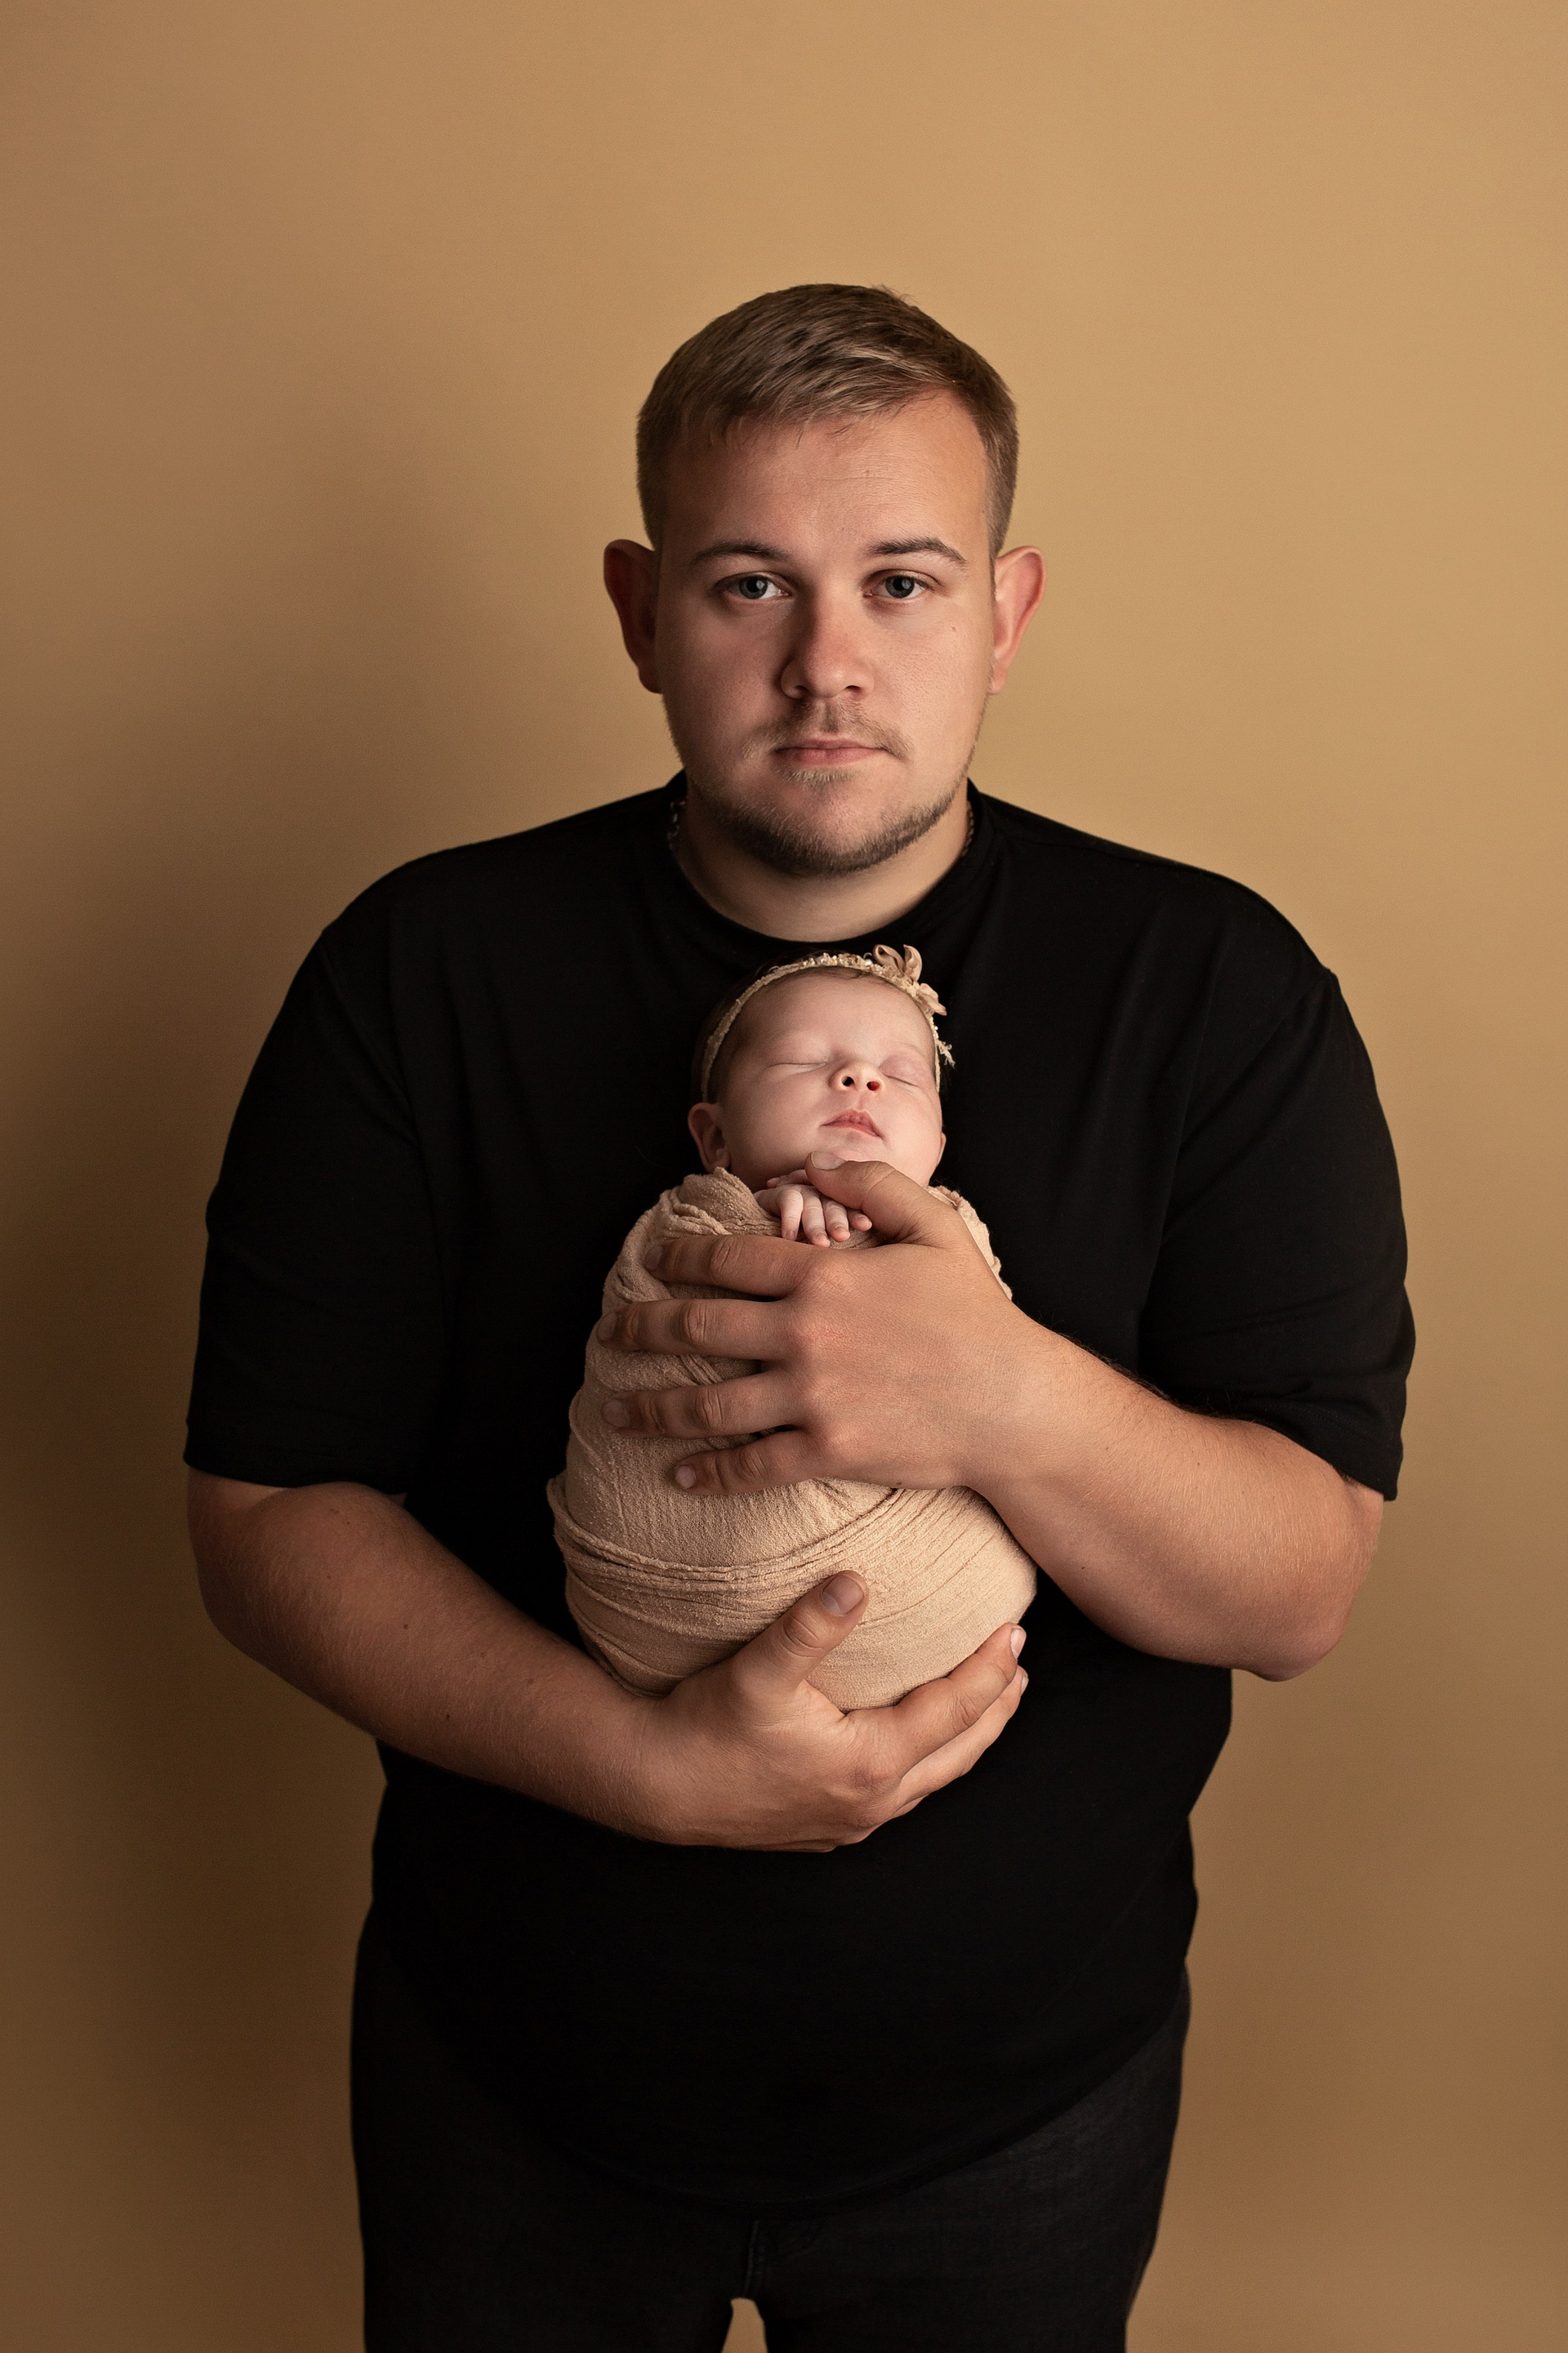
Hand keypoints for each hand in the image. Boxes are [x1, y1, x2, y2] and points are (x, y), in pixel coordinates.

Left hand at [600, 1154, 1036, 1494]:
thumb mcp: (935, 1225)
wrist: (1015, 1401)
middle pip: (697, 1329)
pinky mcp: (829, 1450)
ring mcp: (814, 1396)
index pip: (726, 1261)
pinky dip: (709, 1474)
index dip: (678, 1257)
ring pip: (709, 1405)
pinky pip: (753, 1467)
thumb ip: (872, 1183)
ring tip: (615, 1409)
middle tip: (609, 1333)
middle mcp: (806, 1333)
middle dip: (641, 1329)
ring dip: (652, 1409)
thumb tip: (816, 1162)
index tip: (650, 1259)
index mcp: (824, 1276)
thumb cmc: (977, 1312)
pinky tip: (679, 1476)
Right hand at [626, 1568, 1028, 1849]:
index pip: (953, 1710)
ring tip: (985, 1705)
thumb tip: (856, 1580)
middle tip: (1018, 1667)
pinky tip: (914, 1744)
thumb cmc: (705, 1726)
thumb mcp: (758, 1670)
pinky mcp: (825, 1829)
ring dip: (963, 1739)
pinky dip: (924, 1762)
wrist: (652, 1785)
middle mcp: (870, 1802)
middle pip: (958, 1752)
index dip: (988, 1670)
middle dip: (993, 1708)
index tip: (1013, 1631)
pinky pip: (898, 1794)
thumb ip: (810, 1626)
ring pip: (931, 1779)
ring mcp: (849, 1822)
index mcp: (869, 1762)